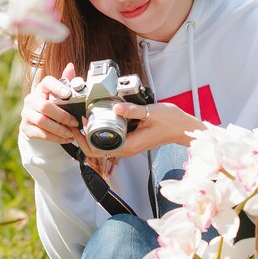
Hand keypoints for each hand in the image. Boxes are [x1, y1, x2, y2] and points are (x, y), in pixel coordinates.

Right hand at [20, 63, 79, 143]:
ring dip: (59, 129)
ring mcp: (26, 114)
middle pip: (45, 106)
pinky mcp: (26, 128)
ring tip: (71, 133)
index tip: (68, 94)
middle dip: (62, 116)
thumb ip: (66, 81)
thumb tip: (70, 66)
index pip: (47, 82)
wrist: (36, 121)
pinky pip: (41, 134)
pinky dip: (55, 137)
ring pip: (42, 122)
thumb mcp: (58, 93)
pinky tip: (66, 138)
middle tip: (74, 122)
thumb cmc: (51, 103)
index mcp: (41, 88)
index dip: (57, 87)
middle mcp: (31, 99)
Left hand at [70, 101, 205, 158]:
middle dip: (82, 138)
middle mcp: (126, 148)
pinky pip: (110, 139)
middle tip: (74, 121)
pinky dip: (100, 131)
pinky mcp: (129, 139)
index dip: (84, 138)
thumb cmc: (170, 121)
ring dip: (89, 134)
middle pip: (96, 150)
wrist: (182, 127)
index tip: (79, 122)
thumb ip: (132, 110)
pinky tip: (98, 117)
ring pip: (102, 145)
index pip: (98, 149)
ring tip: (83, 117)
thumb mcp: (150, 112)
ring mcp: (127, 145)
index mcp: (129, 145)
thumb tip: (116, 108)